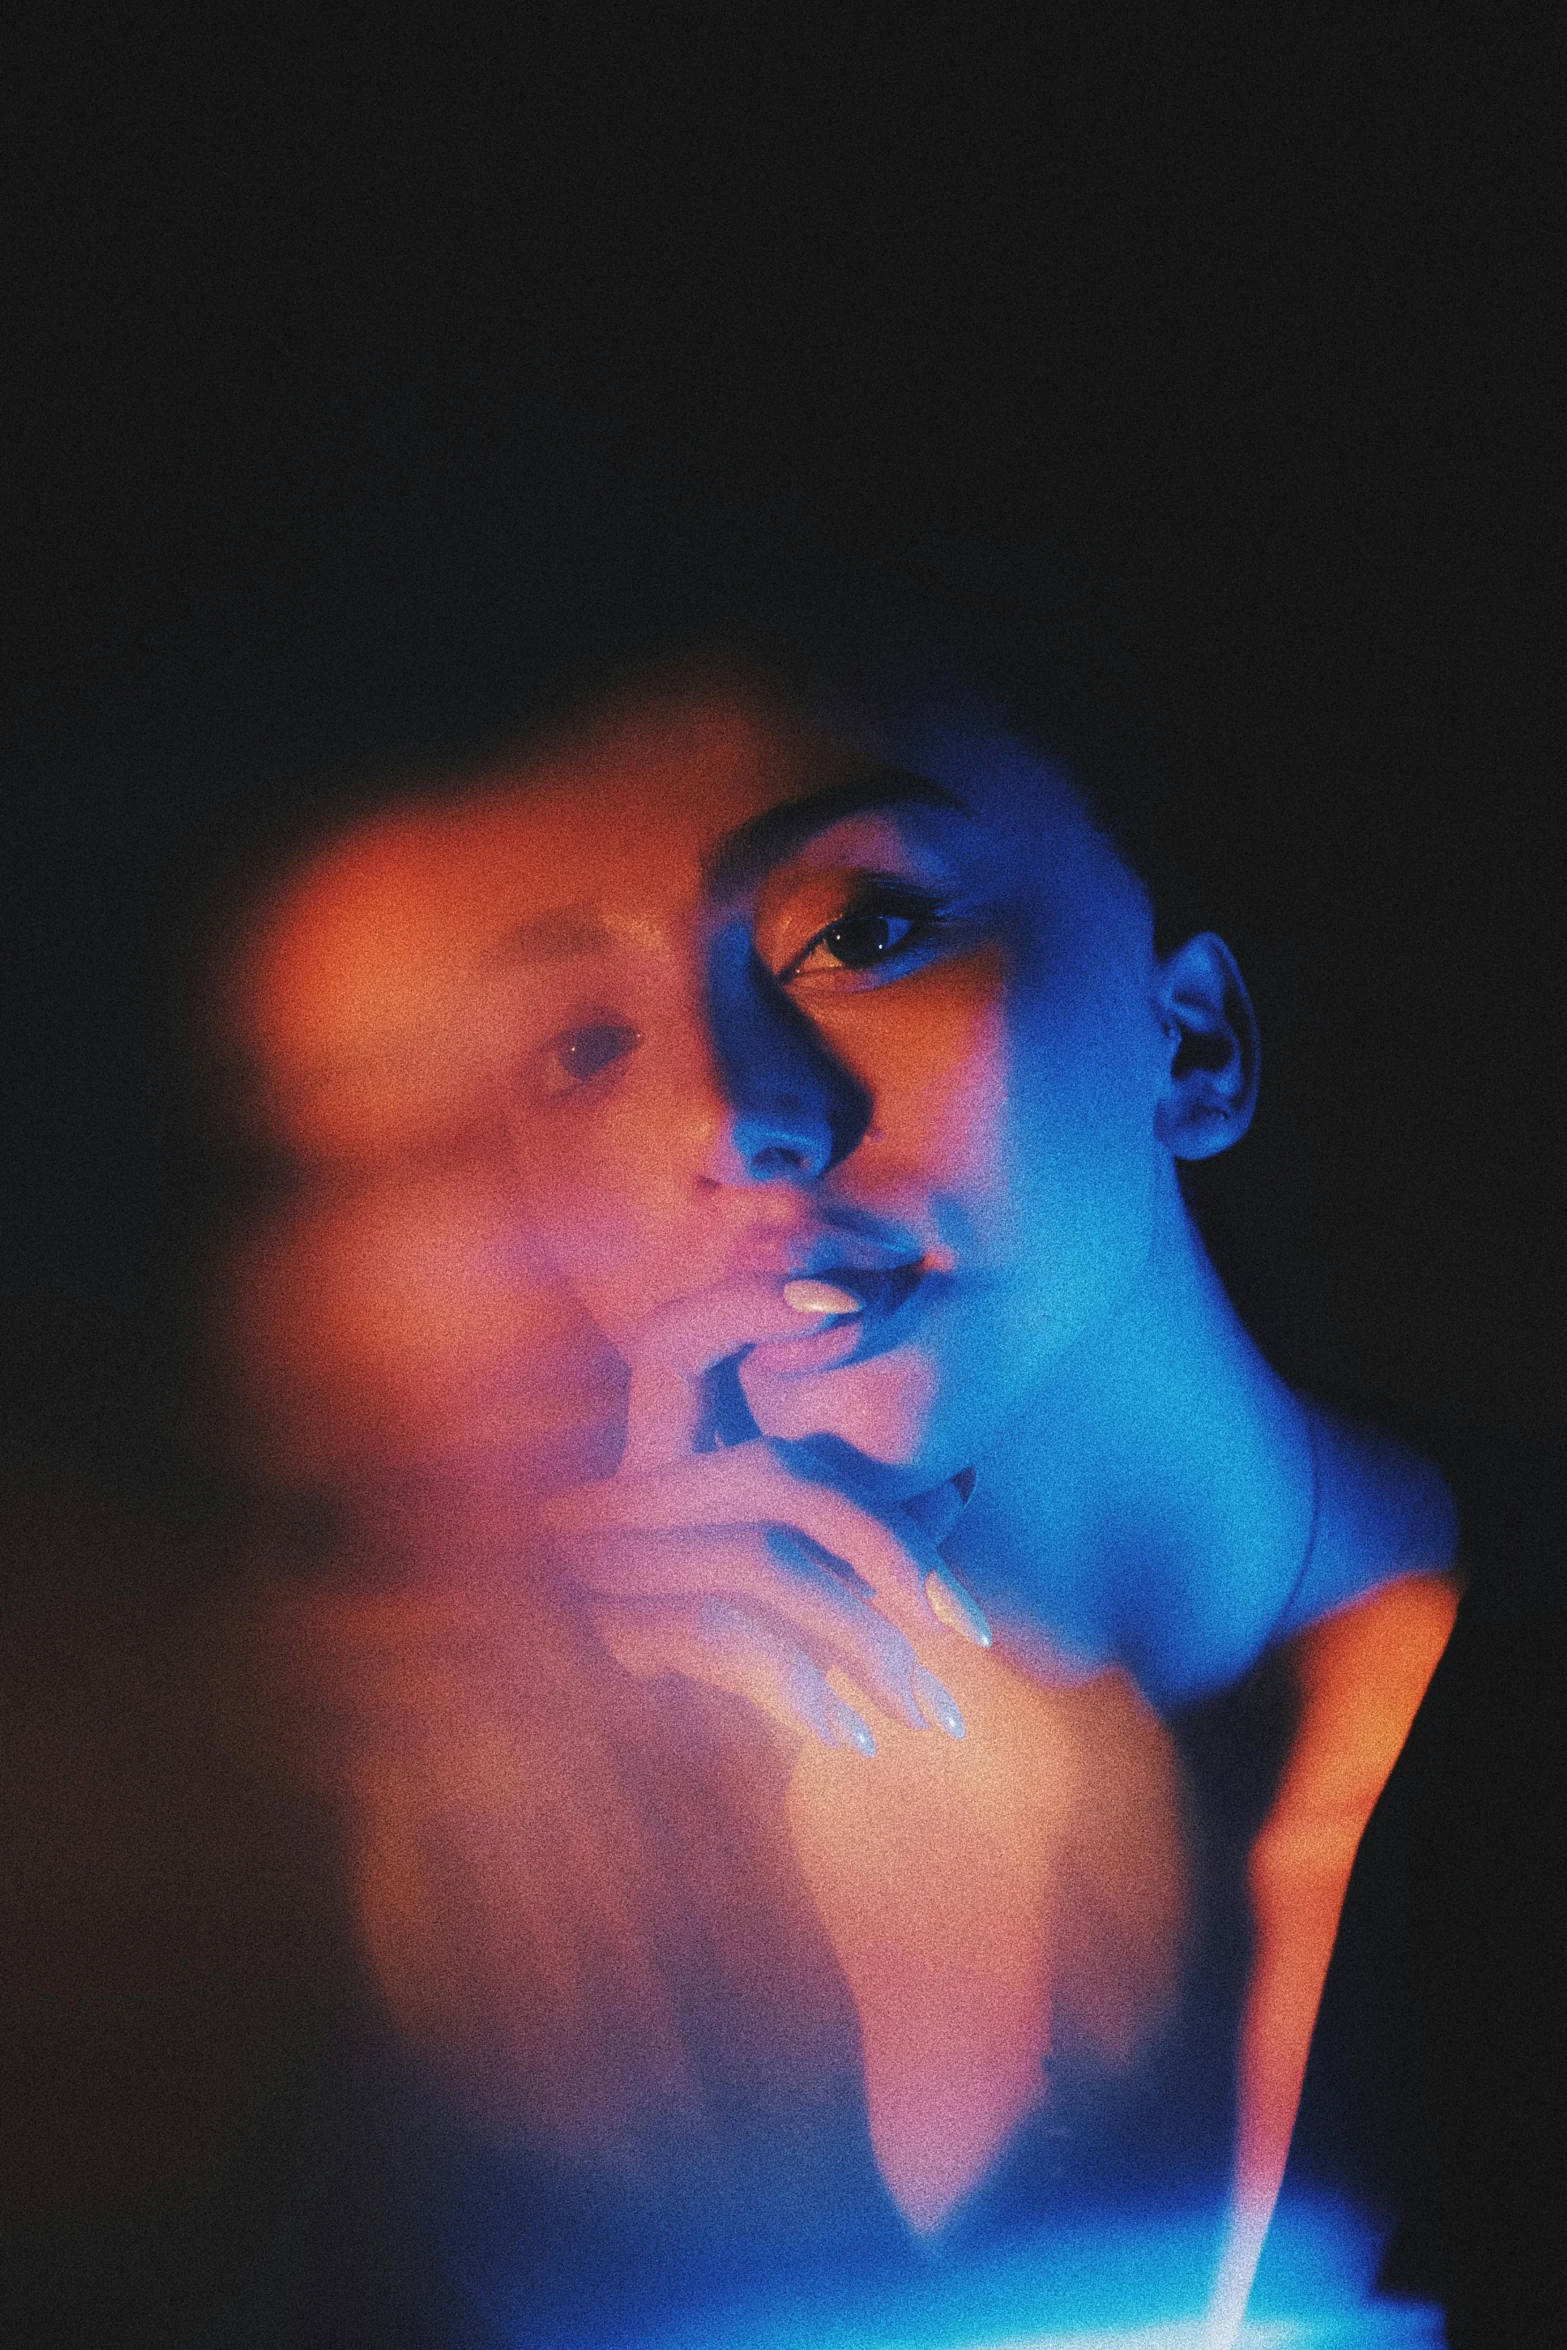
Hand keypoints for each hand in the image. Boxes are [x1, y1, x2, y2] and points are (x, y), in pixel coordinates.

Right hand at [540, 1278, 988, 1753]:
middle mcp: (610, 1499)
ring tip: (926, 1712)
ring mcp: (598, 1565)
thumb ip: (854, 1526)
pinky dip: (803, 1689)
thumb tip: (960, 1477)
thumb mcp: (785, 1590)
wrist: (609, 1789)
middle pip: (776, 1473)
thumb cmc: (710, 1678)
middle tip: (968, 1629)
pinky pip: (726, 1634)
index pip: (677, 1340)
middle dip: (892, 1544)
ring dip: (865, 1642)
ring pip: (767, 1558)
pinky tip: (852, 1739)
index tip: (848, 1299)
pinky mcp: (603, 1633)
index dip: (748, 1301)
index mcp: (649, 1462)